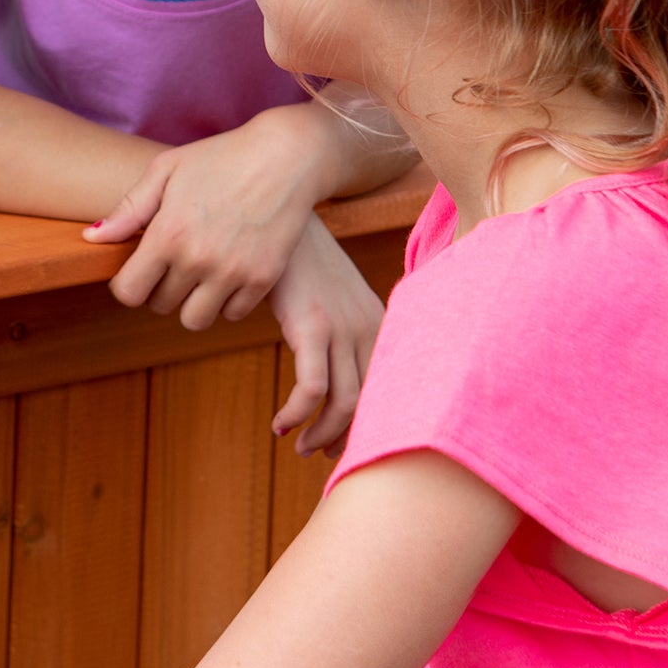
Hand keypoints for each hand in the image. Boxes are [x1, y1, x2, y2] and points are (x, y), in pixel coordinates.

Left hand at [85, 108, 331, 330]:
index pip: (128, 292)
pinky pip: (233, 314)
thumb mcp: (166, 170)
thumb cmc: (220, 157)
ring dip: (191, 302)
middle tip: (173, 262)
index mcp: (167, 233)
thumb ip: (129, 209)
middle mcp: (197, 259)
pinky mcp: (263, 279)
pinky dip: (226, 301)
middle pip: (160, 306)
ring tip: (198, 274)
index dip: (128, 285)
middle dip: (160, 288)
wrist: (285, 156)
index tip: (138, 271)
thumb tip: (92, 237)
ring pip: (195, 319)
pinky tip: (227, 273)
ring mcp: (232, 272)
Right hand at [269, 214, 383, 455]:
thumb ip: (341, 331)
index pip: (388, 391)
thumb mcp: (333, 296)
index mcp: (380, 324)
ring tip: (297, 445)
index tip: (341, 444)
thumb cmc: (301, 259)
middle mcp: (370, 328)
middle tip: (317, 453)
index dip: (367, 426)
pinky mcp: (313, 324)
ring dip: (319, 434)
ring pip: (344, 404)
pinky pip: (312, 387)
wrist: (283, 215)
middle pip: (371, 405)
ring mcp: (344, 327)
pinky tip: (280, 422)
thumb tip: (331, 375)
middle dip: (345, 439)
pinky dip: (297, 413)